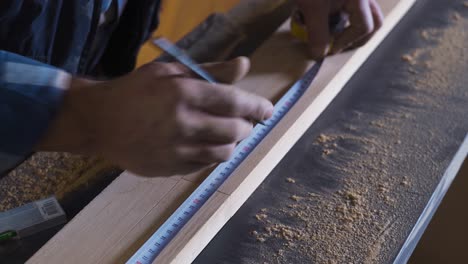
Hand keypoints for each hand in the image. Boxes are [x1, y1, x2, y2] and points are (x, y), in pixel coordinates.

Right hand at [37, 57, 273, 176]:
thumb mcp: (171, 72)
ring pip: (223, 153)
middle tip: (243, 121)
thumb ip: (210, 71)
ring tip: (225, 134)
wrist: (99, 120)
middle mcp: (182, 124)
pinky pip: (203, 166)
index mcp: (183, 94)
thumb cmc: (136, 90)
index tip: (268, 110)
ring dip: (232, 143)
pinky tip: (203, 144)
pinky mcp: (168, 168)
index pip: (234, 102)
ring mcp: (175, 150)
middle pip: (234, 131)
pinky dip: (211, 155)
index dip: (257, 107)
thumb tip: (244, 64)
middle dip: (246, 126)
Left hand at [295, 0, 383, 58]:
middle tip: (339, 45)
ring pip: (367, 13)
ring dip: (352, 27)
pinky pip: (355, 6)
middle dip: (357, 38)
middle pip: (374, 21)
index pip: (364, 27)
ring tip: (333, 32)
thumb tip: (319, 54)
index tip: (329, 49)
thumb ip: (317, 32)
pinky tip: (327, 16)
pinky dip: (345, 15)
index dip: (346, 42)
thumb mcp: (312, 7)